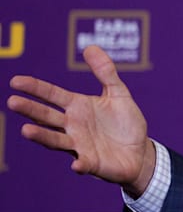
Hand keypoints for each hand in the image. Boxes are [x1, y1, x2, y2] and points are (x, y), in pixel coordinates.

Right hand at [7, 45, 155, 196]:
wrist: (140, 152)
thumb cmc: (126, 123)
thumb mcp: (118, 94)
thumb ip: (105, 72)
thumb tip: (89, 47)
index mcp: (78, 107)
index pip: (52, 95)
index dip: (35, 88)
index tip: (15, 81)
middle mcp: (73, 126)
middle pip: (47, 117)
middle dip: (31, 110)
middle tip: (13, 102)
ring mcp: (79, 145)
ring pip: (56, 140)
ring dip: (42, 136)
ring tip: (26, 130)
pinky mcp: (92, 163)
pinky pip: (83, 163)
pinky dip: (79, 164)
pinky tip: (76, 164)